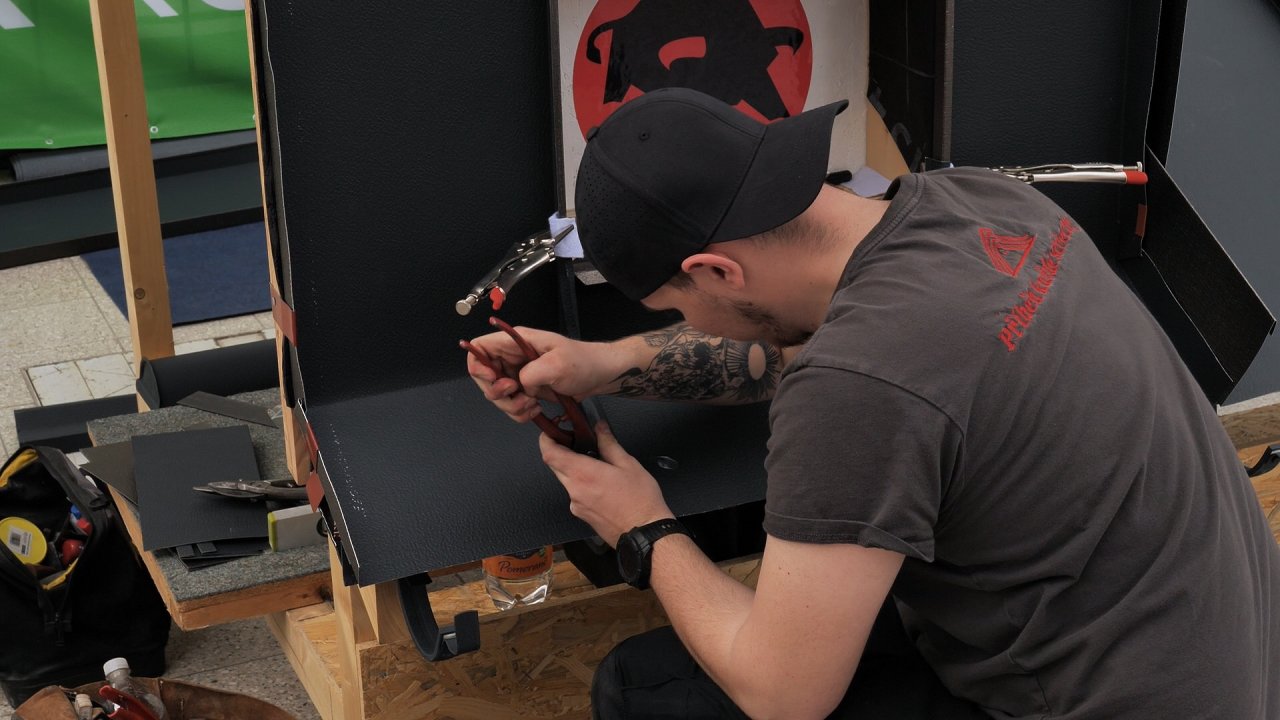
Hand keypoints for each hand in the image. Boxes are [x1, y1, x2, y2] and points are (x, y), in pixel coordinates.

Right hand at [464, 327, 621, 423]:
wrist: (600, 376)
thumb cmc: (583, 362)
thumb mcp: (558, 364)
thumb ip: (532, 373)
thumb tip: (519, 384)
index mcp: (516, 342)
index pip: (480, 348)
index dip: (479, 366)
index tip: (496, 381)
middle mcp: (513, 358)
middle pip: (484, 377)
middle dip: (498, 393)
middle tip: (518, 394)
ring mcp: (518, 375)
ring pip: (497, 396)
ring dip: (511, 406)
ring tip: (532, 405)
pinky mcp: (526, 391)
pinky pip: (511, 406)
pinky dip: (519, 413)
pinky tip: (536, 409)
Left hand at [539, 422, 672, 546]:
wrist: (645, 534)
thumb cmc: (640, 500)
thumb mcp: (628, 464)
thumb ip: (609, 444)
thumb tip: (599, 427)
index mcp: (583, 474)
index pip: (550, 454)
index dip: (546, 440)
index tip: (551, 431)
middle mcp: (574, 490)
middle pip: (555, 466)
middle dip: (562, 453)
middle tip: (578, 443)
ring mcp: (576, 505)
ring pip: (566, 481)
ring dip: (575, 470)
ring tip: (598, 466)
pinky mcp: (582, 515)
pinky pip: (575, 495)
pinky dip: (583, 485)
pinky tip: (603, 486)